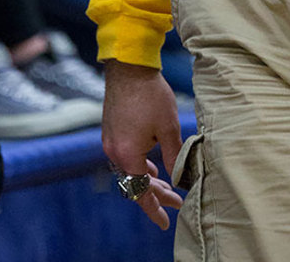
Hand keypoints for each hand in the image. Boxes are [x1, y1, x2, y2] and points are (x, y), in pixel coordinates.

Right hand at [102, 59, 183, 229]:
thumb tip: (179, 178)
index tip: (166, 221)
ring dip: (148, 178)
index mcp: (127, 155)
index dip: (154, 209)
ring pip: (130, 169)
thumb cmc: (151, 95)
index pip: (141, 192)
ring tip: (167, 185)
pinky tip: (151, 164)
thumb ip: (173, 156)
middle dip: (156, 193)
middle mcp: (114, 152)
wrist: (129, 66)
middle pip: (135, 182)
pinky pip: (125, 156)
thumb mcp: (168, 127)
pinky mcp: (111, 131)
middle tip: (176, 201)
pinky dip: (140, 164)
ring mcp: (110, 141)